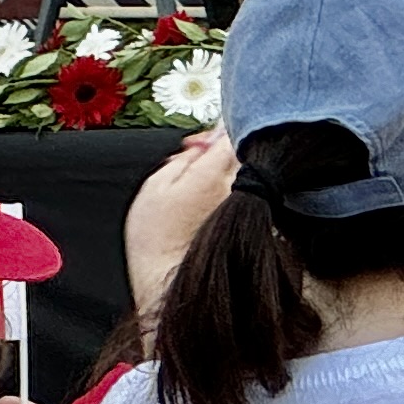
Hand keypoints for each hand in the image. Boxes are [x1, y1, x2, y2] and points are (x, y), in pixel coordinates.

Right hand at [126, 131, 238, 315]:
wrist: (167, 274)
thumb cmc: (155, 235)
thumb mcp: (157, 183)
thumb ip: (186, 156)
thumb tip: (204, 141)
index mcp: (215, 172)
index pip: (231, 133)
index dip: (217, 129)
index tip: (203, 137)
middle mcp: (237, 184)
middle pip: (238, 150)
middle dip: (217, 148)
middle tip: (192, 158)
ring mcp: (245, 201)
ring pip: (240, 169)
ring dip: (221, 168)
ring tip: (193, 184)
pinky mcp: (247, 215)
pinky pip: (240, 188)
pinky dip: (225, 187)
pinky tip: (202, 200)